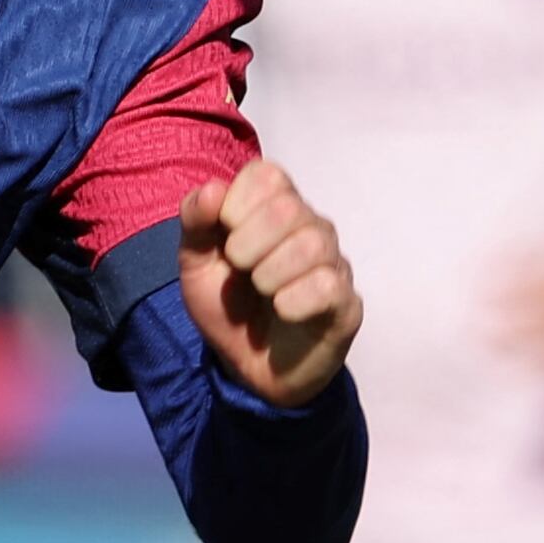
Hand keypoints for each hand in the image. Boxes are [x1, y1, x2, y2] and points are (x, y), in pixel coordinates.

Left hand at [178, 156, 358, 407]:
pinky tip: (284, 312)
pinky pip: (328, 285)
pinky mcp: (347, 303)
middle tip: (241, 271)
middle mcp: (312, 226)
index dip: (237, 203)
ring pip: (312, 244)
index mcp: (276, 206)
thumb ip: (197, 221)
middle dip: (247, 244)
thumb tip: (213, 189)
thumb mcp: (197, 263)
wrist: (249, 368)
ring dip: (269, 274)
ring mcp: (334, 263)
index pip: (267, 174)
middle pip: (287, 207)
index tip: (225, 239)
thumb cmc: (229, 306)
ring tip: (264, 294)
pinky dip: (293, 301)